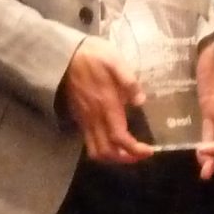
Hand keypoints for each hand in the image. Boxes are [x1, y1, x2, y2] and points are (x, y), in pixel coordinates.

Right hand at [58, 36, 153, 162]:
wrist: (64, 54)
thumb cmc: (92, 55)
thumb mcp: (114, 59)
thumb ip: (128, 80)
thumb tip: (140, 100)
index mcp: (105, 105)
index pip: (119, 138)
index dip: (134, 150)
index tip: (149, 150)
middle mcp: (94, 117)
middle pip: (107, 151)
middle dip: (125, 158)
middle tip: (141, 154)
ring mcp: (85, 119)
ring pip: (96, 150)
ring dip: (112, 157)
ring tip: (128, 152)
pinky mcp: (80, 118)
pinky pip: (89, 142)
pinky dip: (103, 149)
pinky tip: (113, 141)